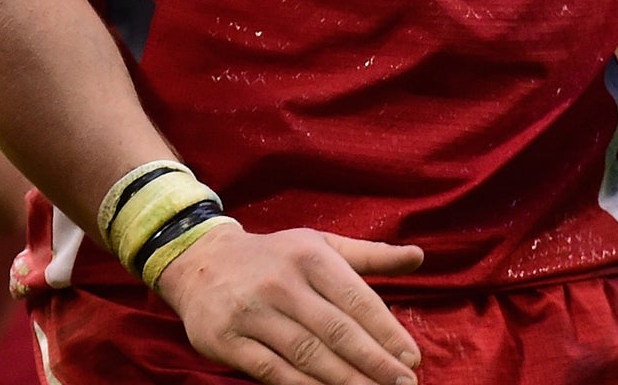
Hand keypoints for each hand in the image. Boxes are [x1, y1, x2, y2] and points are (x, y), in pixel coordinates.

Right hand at [153, 223, 423, 384]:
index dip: (387, 332)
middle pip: (336, 331)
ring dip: (347, 381)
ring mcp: (251, 311)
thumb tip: (419, 257)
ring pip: (308, 355)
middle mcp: (279, 281)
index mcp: (308, 256)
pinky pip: (273, 371)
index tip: (412, 359)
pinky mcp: (226, 338)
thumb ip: (369, 256)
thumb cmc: (273, 258)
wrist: (197, 261)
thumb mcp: (318, 245)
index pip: (357, 298)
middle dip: (375, 364)